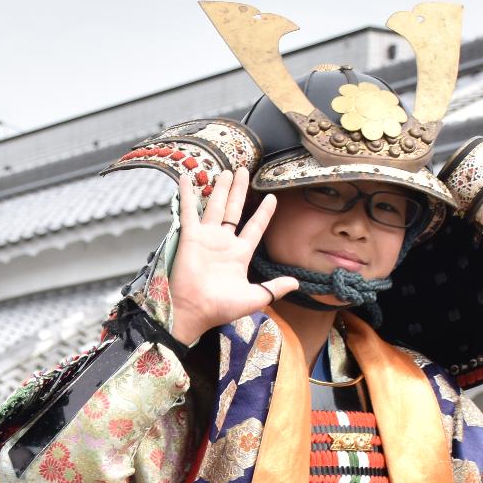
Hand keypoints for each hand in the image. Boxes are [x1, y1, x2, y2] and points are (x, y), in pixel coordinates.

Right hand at [165, 167, 300, 346]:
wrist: (194, 311)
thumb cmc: (221, 308)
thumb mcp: (254, 298)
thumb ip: (274, 288)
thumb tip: (297, 283)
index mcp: (240, 254)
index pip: (255, 227)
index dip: (264, 213)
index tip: (272, 197)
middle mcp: (224, 242)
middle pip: (235, 209)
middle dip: (240, 191)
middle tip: (244, 171)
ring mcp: (207, 238)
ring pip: (216, 206)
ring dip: (221, 188)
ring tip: (227, 171)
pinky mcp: (190, 237)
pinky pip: (188, 211)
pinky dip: (186, 194)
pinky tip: (185, 178)